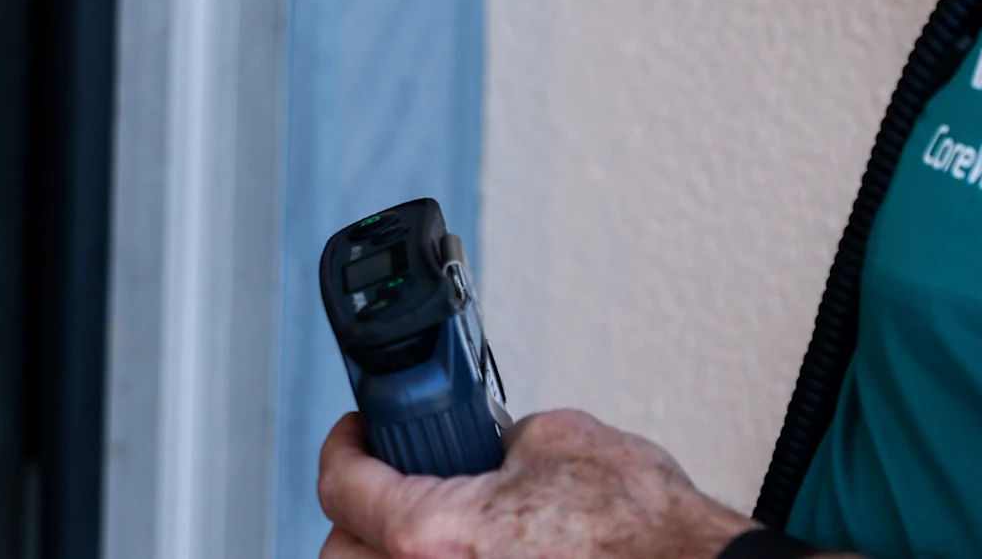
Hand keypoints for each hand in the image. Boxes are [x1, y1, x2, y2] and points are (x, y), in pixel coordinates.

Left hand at [315, 409, 761, 558]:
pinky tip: (467, 555)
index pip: (342, 487)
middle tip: (384, 484)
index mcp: (435, 535)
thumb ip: (491, 439)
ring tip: (429, 528)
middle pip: (339, 555)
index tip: (358, 434)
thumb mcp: (552, 439)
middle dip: (355, 517)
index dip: (345, 446)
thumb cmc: (642, 527)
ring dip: (390, 555)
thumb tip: (482, 448)